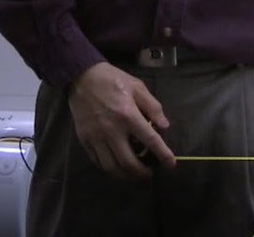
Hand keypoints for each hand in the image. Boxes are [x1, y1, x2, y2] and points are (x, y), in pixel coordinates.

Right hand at [68, 62, 174, 178]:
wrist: (83, 78)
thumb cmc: (113, 81)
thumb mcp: (138, 87)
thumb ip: (153, 107)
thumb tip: (164, 126)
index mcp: (128, 115)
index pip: (149, 140)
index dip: (162, 154)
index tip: (171, 164)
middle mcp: (112, 130)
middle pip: (128, 162)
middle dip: (141, 173)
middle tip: (149, 174)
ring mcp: (96, 137)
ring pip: (111, 167)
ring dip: (125, 175)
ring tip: (134, 174)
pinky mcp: (84, 140)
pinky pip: (98, 161)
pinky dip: (110, 168)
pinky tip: (118, 166)